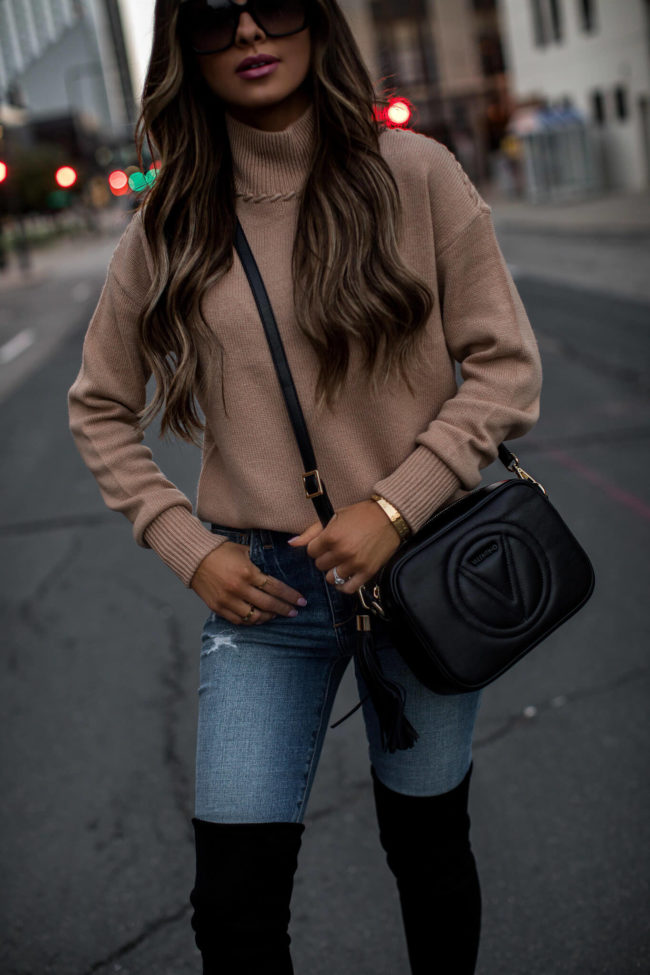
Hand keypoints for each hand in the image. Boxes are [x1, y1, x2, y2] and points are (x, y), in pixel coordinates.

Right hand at [190, 542, 306, 624]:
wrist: (194, 558)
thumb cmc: (221, 551)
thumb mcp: (244, 551)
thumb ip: (260, 560)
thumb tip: (278, 568)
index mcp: (247, 572)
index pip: (275, 588)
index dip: (290, 596)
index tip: (302, 601)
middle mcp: (238, 588)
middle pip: (268, 604)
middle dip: (285, 609)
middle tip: (294, 612)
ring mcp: (227, 600)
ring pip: (254, 616)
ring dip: (269, 617)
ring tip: (276, 615)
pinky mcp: (218, 608)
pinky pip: (239, 620)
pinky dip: (252, 621)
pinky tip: (260, 618)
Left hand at [288, 500, 401, 593]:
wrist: (389, 517)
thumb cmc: (361, 514)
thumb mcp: (334, 517)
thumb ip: (311, 532)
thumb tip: (291, 544)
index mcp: (331, 536)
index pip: (311, 552)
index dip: (317, 547)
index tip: (326, 543)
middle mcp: (342, 552)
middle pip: (319, 565)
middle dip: (325, 558)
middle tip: (335, 551)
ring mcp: (355, 564)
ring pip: (330, 578)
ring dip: (333, 571)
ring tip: (342, 562)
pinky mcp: (367, 572)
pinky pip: (347, 588)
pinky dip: (343, 585)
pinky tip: (345, 576)